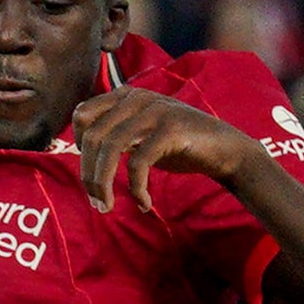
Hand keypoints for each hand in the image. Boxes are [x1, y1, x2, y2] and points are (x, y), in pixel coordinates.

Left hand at [71, 86, 255, 215]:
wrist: (225, 150)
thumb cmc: (180, 146)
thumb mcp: (142, 135)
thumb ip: (116, 135)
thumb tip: (83, 154)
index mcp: (127, 96)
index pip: (82, 114)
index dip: (77, 145)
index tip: (90, 170)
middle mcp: (137, 98)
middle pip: (93, 135)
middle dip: (89, 174)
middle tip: (96, 202)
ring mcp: (155, 111)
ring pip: (111, 148)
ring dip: (103, 184)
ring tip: (107, 207)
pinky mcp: (170, 129)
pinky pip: (138, 162)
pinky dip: (136, 188)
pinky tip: (144, 204)